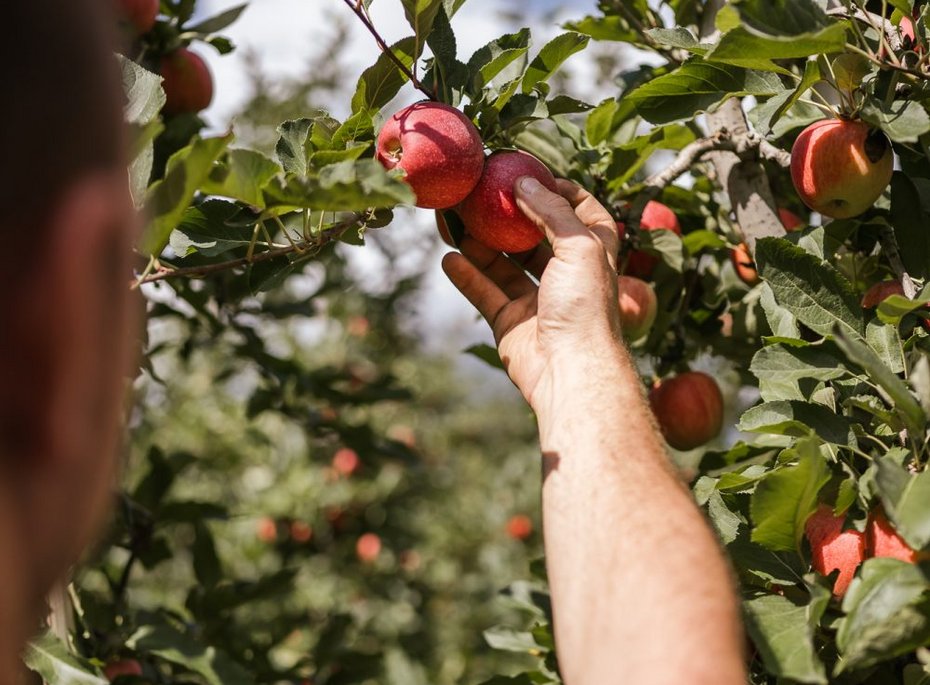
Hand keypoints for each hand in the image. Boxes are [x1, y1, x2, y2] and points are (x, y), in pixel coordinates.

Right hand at [442, 177, 622, 412]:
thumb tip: (524, 184)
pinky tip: (449, 258)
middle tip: (480, 196)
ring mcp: (537, 302)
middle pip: (533, 239)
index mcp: (592, 256)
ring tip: (455, 221)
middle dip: (507, 217)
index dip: (561, 193)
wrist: (570, 371)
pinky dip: (467, 276)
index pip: (583, 214)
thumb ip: (551, 211)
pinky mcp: (511, 324)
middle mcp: (566, 277)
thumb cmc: (585, 306)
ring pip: (504, 265)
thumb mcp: (579, 245)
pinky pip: (485, 294)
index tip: (531, 176)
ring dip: (480, 244)